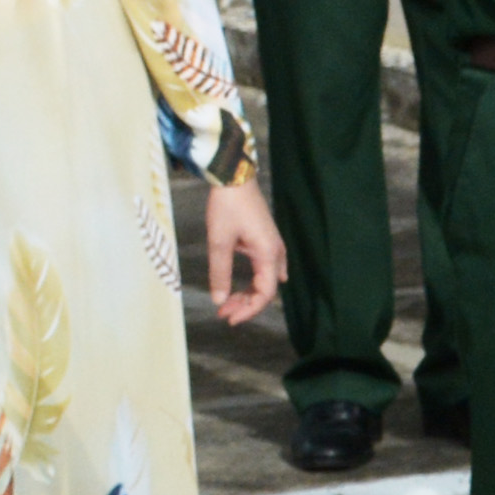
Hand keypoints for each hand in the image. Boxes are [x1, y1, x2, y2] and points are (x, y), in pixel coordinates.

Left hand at [200, 180, 285, 324]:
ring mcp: (272, 245)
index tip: (229, 318)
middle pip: (266, 289)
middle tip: (223, 312)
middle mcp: (275, 252)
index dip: (249, 310)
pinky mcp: (265, 239)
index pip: (264, 294)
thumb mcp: (219, 242)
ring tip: (228, 301)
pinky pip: (264, 268)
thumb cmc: (228, 206)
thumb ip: (220, 273)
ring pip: (264, 280)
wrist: (234, 176)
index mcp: (268, 254)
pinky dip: (253, 281)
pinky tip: (245, 286)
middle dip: (245, 304)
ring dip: (248, 293)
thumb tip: (219, 300)